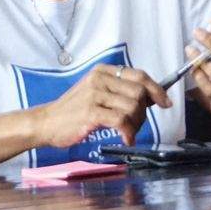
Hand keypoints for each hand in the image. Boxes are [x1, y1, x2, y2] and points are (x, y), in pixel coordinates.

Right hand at [35, 64, 168, 148]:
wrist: (45, 123)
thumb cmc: (74, 111)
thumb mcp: (97, 92)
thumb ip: (120, 91)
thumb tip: (152, 96)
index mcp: (104, 71)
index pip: (140, 76)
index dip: (157, 89)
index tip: (166, 102)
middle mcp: (100, 79)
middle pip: (139, 92)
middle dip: (144, 111)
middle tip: (137, 124)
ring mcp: (95, 94)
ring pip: (132, 107)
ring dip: (136, 124)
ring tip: (128, 132)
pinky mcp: (91, 112)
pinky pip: (121, 121)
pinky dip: (128, 132)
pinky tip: (126, 138)